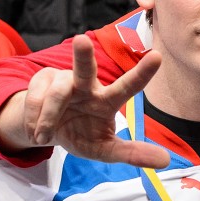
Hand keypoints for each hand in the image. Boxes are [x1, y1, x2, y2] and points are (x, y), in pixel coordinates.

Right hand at [0, 35, 169, 168]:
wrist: (46, 133)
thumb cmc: (82, 135)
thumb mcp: (104, 150)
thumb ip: (132, 153)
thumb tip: (165, 160)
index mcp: (107, 100)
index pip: (127, 86)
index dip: (142, 73)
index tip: (158, 56)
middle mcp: (87, 84)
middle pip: (85, 68)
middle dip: (83, 54)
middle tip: (81, 40)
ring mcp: (63, 78)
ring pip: (57, 93)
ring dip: (49, 117)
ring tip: (46, 134)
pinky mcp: (41, 78)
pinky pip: (35, 98)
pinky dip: (34, 118)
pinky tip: (37, 128)